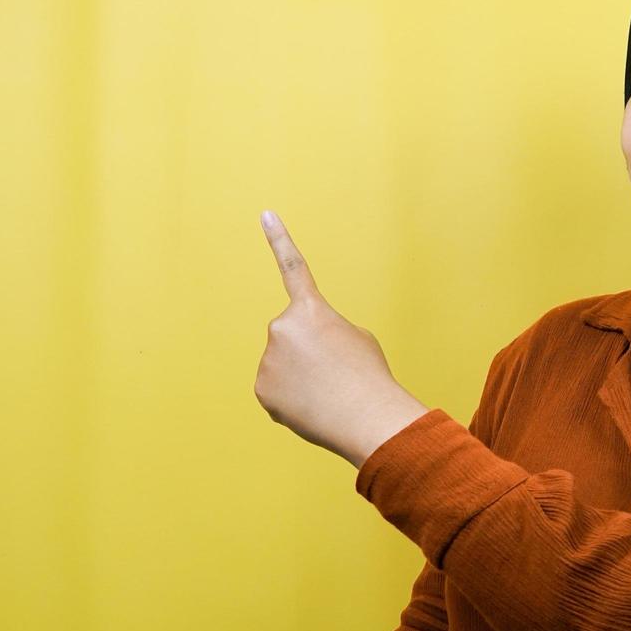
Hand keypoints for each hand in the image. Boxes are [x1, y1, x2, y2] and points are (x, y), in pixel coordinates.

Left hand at [254, 209, 430, 467]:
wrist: (366, 417)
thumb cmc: (369, 376)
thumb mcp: (357, 340)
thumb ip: (324, 332)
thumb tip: (301, 352)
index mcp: (311, 309)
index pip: (293, 267)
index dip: (280, 239)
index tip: (265, 213)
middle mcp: (281, 327)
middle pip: (291, 336)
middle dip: (307, 352)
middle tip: (333, 372)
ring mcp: (268, 359)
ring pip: (283, 365)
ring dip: (300, 377)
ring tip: (326, 391)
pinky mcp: (262, 388)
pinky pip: (276, 390)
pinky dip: (291, 399)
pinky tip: (312, 406)